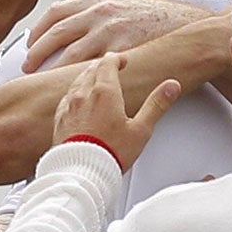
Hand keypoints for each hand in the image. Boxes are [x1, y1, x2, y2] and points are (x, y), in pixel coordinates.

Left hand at [23, 0, 211, 71]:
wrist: (186, 24)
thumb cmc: (157, 16)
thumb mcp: (125, 1)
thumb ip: (101, 8)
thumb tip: (81, 15)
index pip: (57, 12)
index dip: (39, 29)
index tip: (30, 42)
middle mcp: (100, 13)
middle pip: (56, 32)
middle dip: (37, 50)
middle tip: (27, 65)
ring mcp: (110, 32)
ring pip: (70, 52)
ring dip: (52, 67)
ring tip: (41, 80)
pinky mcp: (122, 51)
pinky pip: (92, 68)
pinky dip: (78, 78)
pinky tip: (69, 88)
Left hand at [52, 55, 182, 170]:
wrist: (81, 172)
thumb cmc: (110, 153)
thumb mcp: (141, 129)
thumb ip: (156, 104)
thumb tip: (172, 86)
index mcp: (104, 92)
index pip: (107, 63)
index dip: (116, 59)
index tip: (122, 60)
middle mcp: (83, 95)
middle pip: (91, 70)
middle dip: (102, 66)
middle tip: (110, 67)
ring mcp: (69, 107)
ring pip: (77, 82)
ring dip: (88, 78)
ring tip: (95, 80)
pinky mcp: (60, 119)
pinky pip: (66, 98)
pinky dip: (75, 93)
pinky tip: (78, 101)